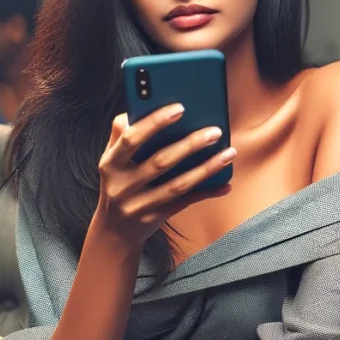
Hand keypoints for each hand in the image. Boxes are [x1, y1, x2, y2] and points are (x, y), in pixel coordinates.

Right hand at [93, 105, 234, 248]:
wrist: (113, 231)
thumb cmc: (118, 184)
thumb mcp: (110, 161)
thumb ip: (120, 135)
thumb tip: (136, 108)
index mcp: (110, 164)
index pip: (131, 139)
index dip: (154, 122)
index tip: (180, 108)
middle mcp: (122, 185)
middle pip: (160, 162)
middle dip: (190, 145)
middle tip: (215, 132)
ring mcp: (138, 205)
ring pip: (178, 184)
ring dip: (206, 168)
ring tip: (229, 153)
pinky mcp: (155, 218)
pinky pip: (186, 202)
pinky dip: (207, 192)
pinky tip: (226, 184)